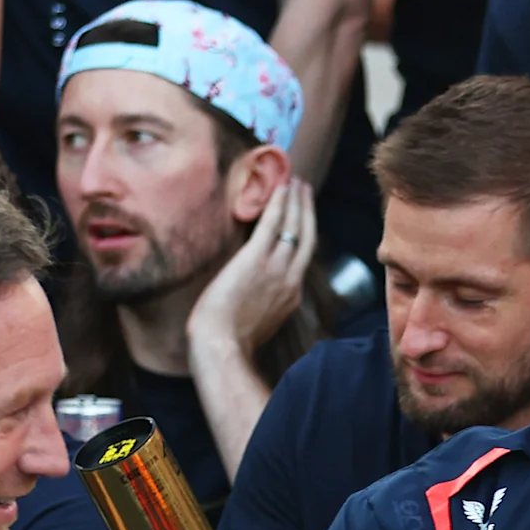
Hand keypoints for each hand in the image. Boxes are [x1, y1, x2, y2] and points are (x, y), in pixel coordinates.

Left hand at [189, 181, 316, 362]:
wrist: (222, 347)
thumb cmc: (230, 342)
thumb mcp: (257, 325)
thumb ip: (263, 307)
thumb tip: (255, 299)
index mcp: (290, 296)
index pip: (300, 259)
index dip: (302, 235)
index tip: (302, 219)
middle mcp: (290, 279)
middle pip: (306, 239)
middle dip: (307, 212)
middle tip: (305, 190)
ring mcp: (276, 268)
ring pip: (294, 227)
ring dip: (296, 202)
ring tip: (296, 182)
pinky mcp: (257, 258)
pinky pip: (273, 224)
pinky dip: (280, 203)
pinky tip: (282, 187)